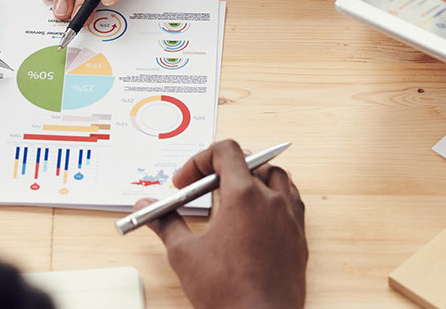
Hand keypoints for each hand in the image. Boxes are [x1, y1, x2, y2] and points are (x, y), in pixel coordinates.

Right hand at [135, 140, 307, 308]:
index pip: (226, 151)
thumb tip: (146, 207)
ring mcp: (290, 218)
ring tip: (232, 195)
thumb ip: (164, 222)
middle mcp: (272, 201)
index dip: (200, 160)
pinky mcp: (299, 237)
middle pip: (250, 161)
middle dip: (221, 168)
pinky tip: (257, 215)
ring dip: (253, 177)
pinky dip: (273, 197)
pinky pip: (292, 201)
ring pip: (276, 177)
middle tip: (202, 188)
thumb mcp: (184, 253)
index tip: (186, 181)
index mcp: (244, 196)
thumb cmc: (229, 293)